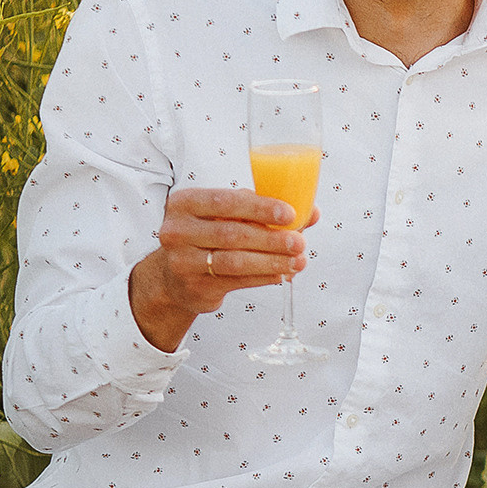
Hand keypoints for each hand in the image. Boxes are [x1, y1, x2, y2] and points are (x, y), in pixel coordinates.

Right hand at [128, 187, 315, 351]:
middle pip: (232, 233)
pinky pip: (236, 282)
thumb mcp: (227, 216)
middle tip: (299, 242)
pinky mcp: (194, 286)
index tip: (289, 214)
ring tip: (297, 261)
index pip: (226, 201)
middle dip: (271, 239)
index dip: (260, 207)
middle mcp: (178, 230)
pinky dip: (263, 278)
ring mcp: (182, 260)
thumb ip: (264, 210)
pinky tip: (281, 274)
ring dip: (271, 261)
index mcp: (185, 202)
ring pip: (235, 261)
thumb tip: (313, 212)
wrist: (174, 274)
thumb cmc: (208, 236)